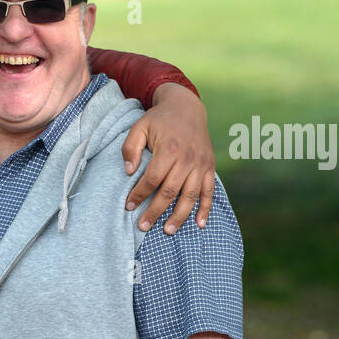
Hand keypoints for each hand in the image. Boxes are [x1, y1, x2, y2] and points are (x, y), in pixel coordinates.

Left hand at [122, 82, 214, 232]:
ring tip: (167, 231)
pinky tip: (199, 224)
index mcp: (169, 149)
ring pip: (191, 195)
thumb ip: (130, 148)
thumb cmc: (159, 120)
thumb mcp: (139, 127)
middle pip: (170, 191)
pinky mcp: (210, 166)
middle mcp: (187, 158)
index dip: (140, 194)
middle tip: (143, 227)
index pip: (152, 179)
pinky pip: (209, 191)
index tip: (128, 206)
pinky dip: (206, 208)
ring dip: (180, 215)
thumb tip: (129, 172)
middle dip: (155, 211)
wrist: (187, 107)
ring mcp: (201, 163)